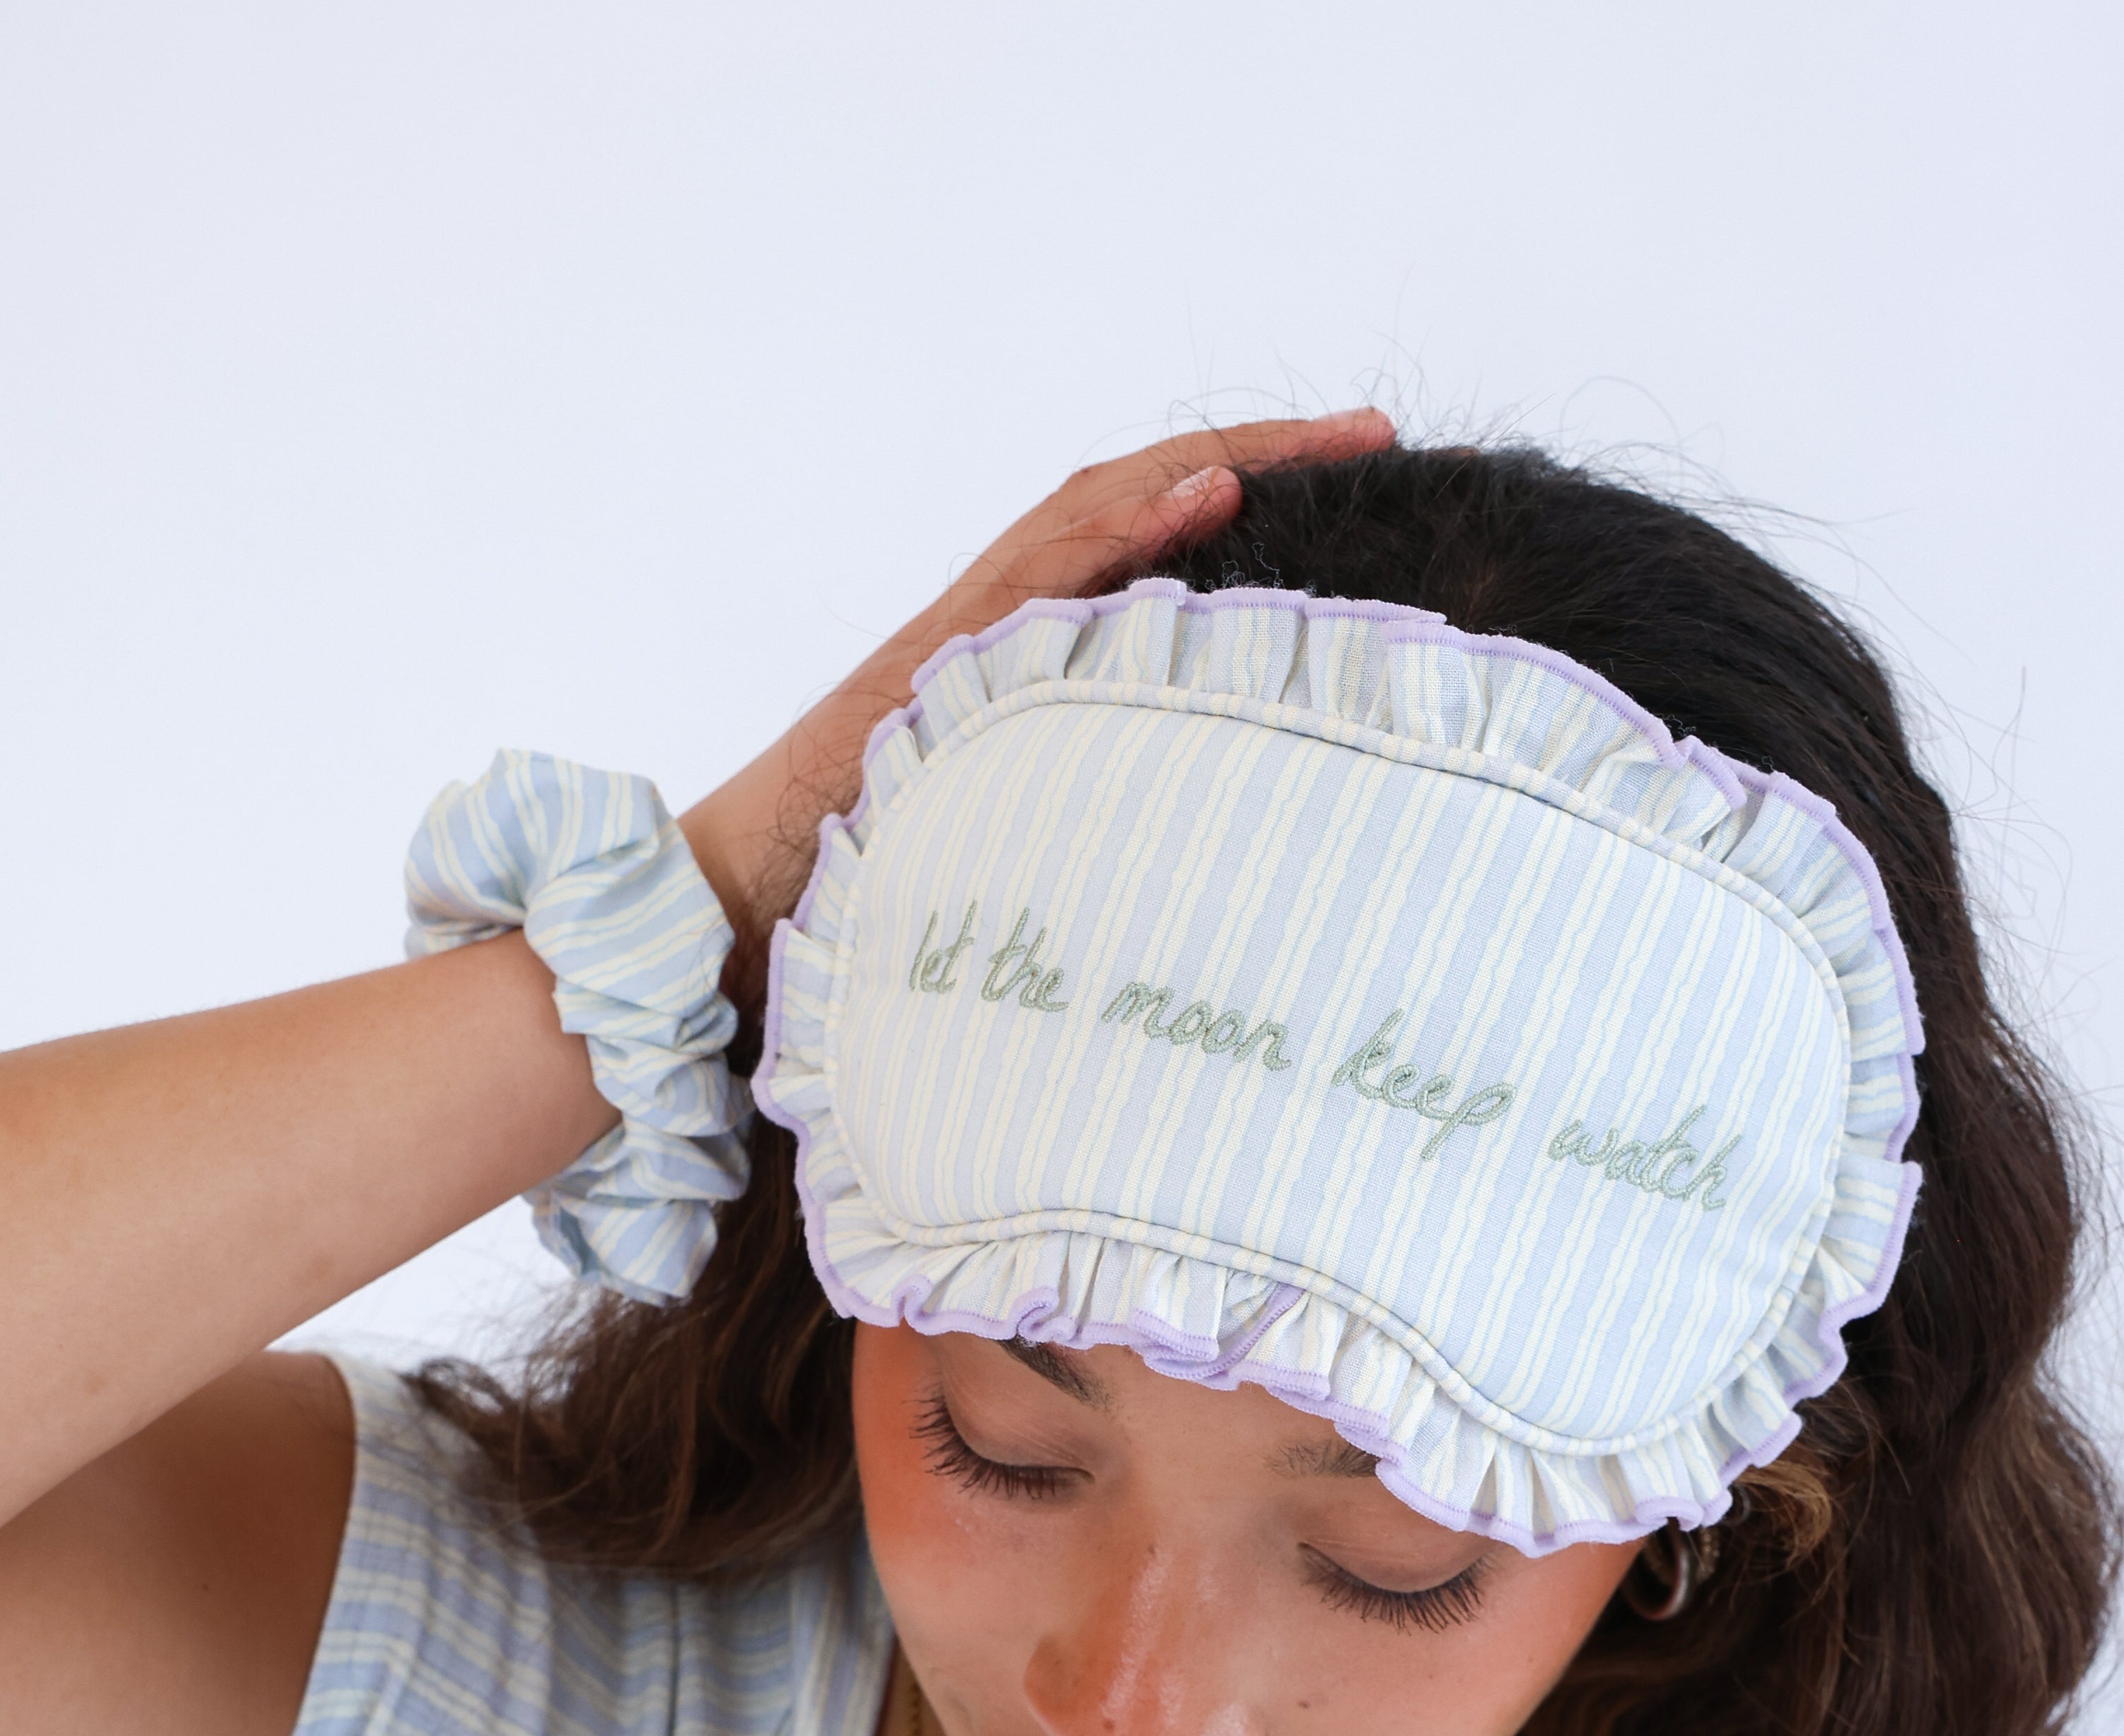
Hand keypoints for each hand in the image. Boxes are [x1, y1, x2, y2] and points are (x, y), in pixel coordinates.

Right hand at [680, 407, 1393, 1001]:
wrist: (745, 914)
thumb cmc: (890, 901)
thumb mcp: (1041, 838)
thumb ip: (1118, 801)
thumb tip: (1244, 833)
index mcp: (1030, 657)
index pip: (1149, 539)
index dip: (1251, 499)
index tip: (1362, 484)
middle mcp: (1003, 624)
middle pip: (1140, 496)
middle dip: (1264, 457)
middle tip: (1378, 434)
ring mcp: (969, 632)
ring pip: (1097, 510)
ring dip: (1215, 463)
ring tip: (1325, 442)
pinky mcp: (941, 658)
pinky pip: (1044, 573)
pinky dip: (1129, 525)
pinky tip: (1209, 495)